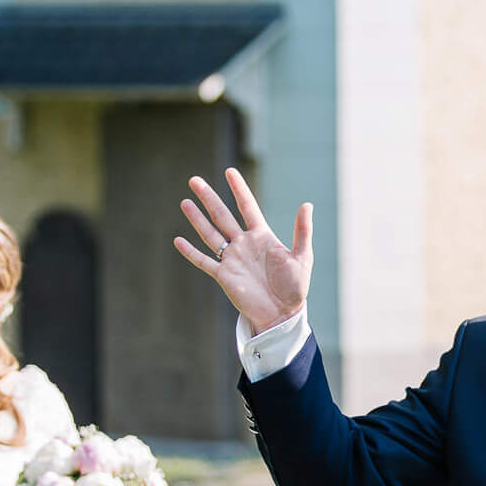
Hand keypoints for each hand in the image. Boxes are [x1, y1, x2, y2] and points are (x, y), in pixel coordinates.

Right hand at [173, 168, 312, 336]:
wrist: (283, 314)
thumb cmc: (295, 287)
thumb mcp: (302, 257)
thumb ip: (302, 232)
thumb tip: (307, 204)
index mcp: (262, 236)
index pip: (247, 207)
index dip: (239, 189)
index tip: (230, 171)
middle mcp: (244, 244)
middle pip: (222, 215)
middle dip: (209, 197)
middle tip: (194, 180)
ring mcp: (232, 259)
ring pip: (210, 234)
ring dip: (197, 219)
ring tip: (185, 202)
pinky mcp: (224, 276)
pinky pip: (204, 261)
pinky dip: (191, 252)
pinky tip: (178, 240)